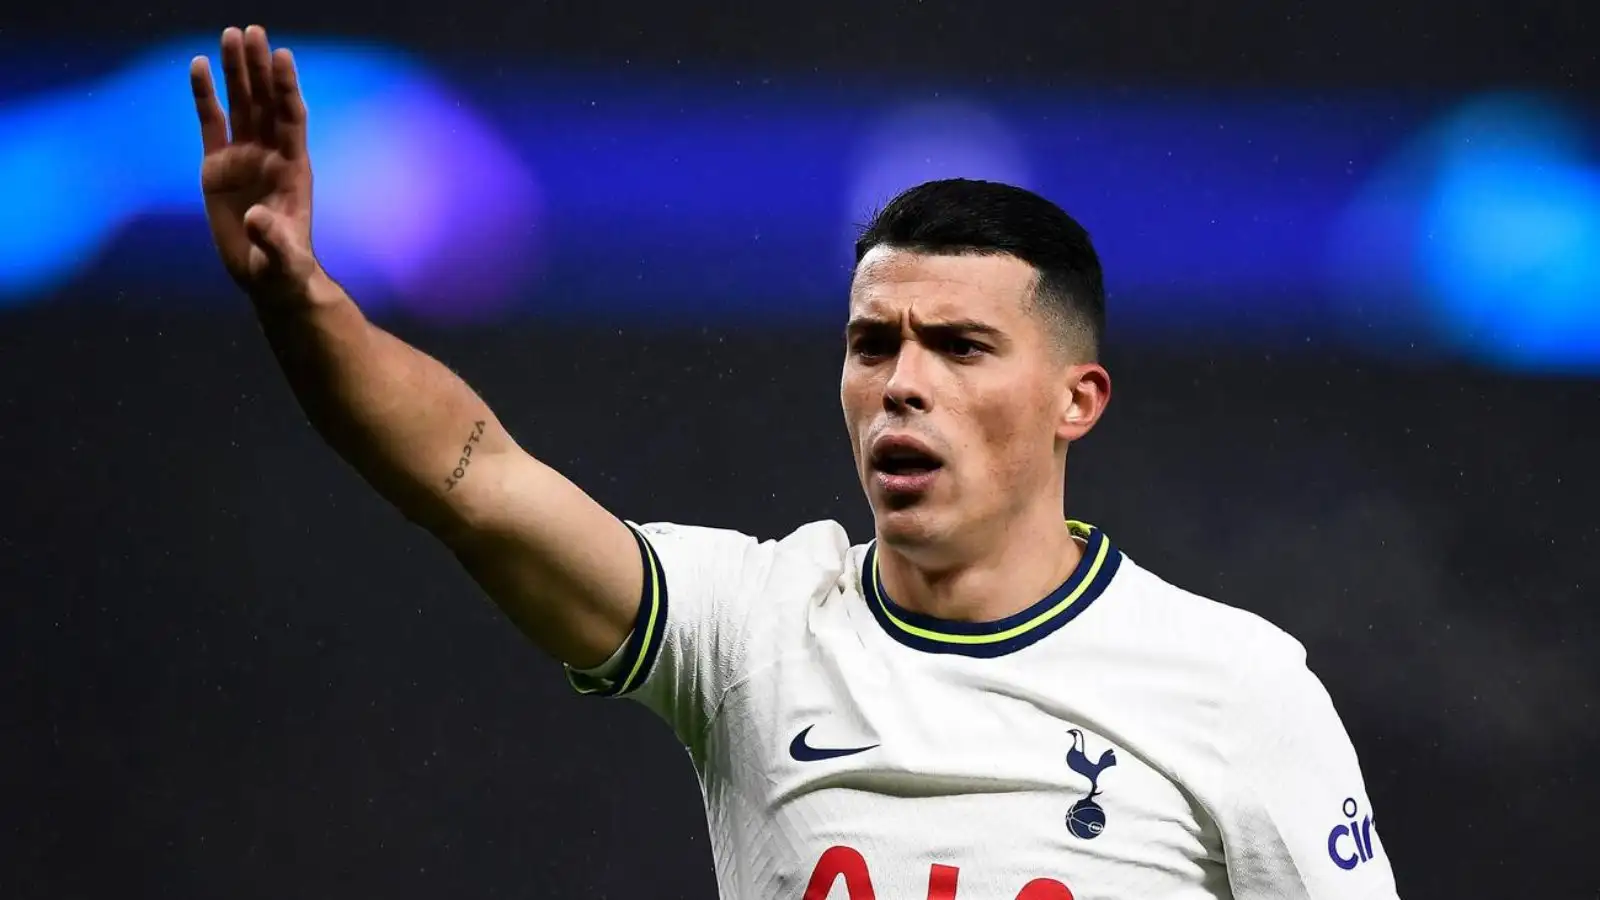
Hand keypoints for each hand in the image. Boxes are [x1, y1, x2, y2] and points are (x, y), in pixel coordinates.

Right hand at [191, 26, 319, 301]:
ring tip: (230, 35)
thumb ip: (274, 240)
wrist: (266, 275)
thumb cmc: (284, 269)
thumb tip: (259, 220)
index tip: (282, 56)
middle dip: (259, 68)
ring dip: (236, 71)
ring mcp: (244, 156)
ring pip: (240, 105)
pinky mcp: (217, 165)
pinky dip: (205, 95)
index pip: (291, 119)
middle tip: (252, 31)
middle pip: (265, 102)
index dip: (286, 89)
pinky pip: (211, 122)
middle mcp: (270, 154)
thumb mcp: (282, 259)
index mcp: (292, 168)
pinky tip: (199, 65)